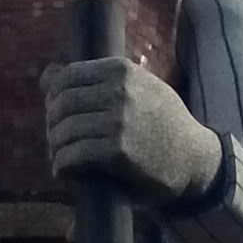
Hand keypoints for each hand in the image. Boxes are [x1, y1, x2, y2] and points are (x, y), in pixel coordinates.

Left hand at [42, 54, 220, 209]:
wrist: (195, 160)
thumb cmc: (161, 124)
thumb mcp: (137, 90)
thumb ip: (94, 82)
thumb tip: (47, 74)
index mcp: (121, 70)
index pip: (67, 78)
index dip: (54, 99)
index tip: (58, 116)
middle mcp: (119, 91)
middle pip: (62, 105)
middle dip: (53, 125)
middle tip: (58, 142)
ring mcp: (118, 121)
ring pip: (64, 131)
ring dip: (56, 148)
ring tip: (61, 158)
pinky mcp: (117, 152)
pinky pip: (73, 155)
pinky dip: (62, 166)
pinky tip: (65, 172)